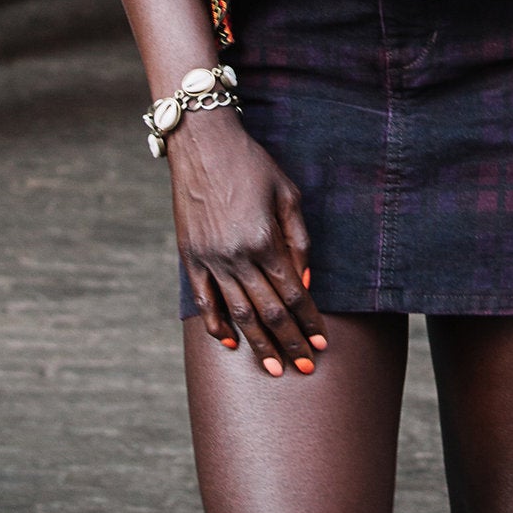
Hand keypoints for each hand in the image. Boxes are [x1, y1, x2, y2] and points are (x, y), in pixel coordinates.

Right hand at [171, 106, 323, 375]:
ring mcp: (210, 258)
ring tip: (273, 368)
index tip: (321, 344)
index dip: (309, 322)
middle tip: (305, 367)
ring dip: (258, 344)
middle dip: (290, 343)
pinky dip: (216, 325)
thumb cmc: (253, 165)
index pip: (293, 294)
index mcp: (265, 240)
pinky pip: (203, 300)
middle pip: (268, 312)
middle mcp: (236, 255)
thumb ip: (300, 241)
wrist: (202, 143)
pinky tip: (230, 343)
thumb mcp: (288, 194)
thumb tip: (304, 284)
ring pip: (237, 314)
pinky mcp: (190, 256)